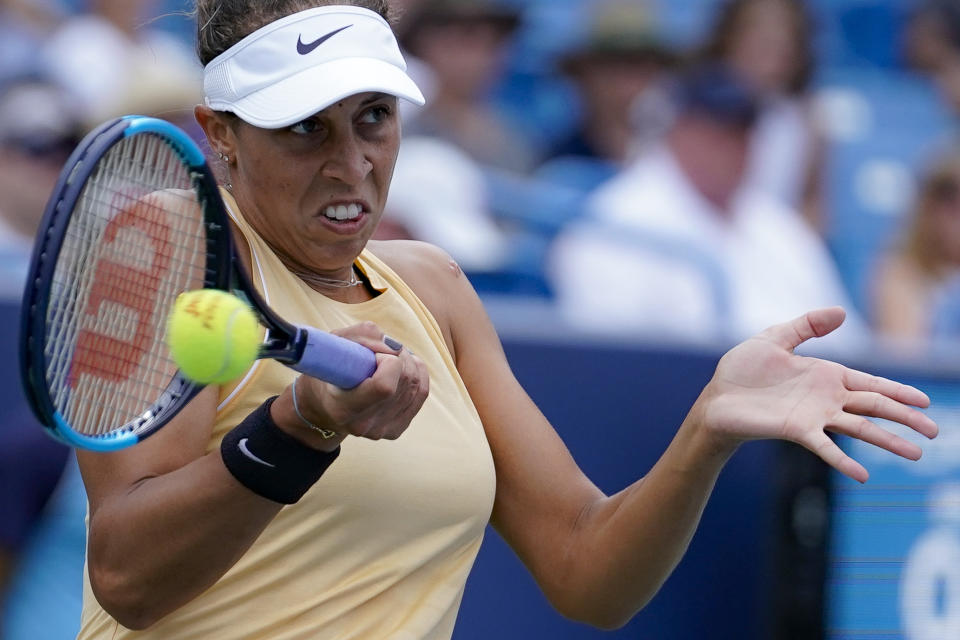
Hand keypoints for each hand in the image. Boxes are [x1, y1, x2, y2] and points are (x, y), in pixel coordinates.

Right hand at [274, 322, 428, 448]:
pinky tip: (405, 366)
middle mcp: (364, 425)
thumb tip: (394, 346)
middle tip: (380, 352)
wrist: (322, 406)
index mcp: (343, 408)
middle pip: (405, 381)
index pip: (385, 386)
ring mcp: (381, 430)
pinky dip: (418, 373)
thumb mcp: (333, 344)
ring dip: (408, 363)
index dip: (388, 361)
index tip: (373, 354)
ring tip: (389, 358)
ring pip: (416, 386)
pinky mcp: (395, 429)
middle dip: (399, 357)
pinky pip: (421, 394)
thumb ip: (363, 336)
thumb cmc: (326, 370)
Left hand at [696, 307, 937, 482]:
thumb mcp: (773, 338)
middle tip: (935, 432)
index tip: (924, 401)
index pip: (870, 384)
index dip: (898, 391)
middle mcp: (826, 399)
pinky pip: (825, 448)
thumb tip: (841, 312)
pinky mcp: (797, 431)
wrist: (715, 397)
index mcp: (826, 375)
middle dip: (906, 418)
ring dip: (887, 441)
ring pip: (860, 428)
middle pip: (875, 407)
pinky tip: (863, 475)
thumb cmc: (741, 370)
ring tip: (915, 455)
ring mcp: (814, 417)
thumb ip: (806, 325)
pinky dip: (844, 460)